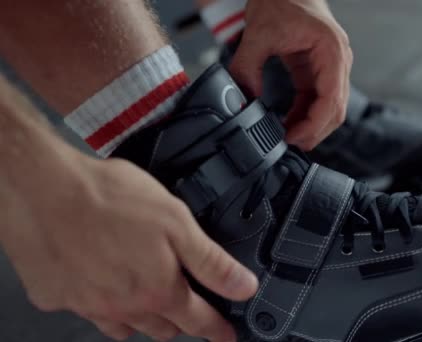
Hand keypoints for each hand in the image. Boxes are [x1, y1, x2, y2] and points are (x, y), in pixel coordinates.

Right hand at [0, 153, 257, 341]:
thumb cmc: (108, 199)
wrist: (43, 188)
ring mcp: (87, 305)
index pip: (198, 321)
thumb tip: (244, 287)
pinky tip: (99, 279)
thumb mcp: (176, 222)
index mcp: (157, 288)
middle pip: (161, 328)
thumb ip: (211, 261)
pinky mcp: (56, 296)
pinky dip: (98, 303)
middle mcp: (123, 305)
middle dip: (179, 319)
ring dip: (140, 316)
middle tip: (186, 305)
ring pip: (123, 325)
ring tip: (145, 296)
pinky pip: (85, 310)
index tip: (226, 335)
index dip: (217, 329)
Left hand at [230, 0, 352, 150]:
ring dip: (310, 126)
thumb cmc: (280, 0)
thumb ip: (247, 67)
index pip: (332, 99)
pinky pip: (317, 101)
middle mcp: (338, 61)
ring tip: (286, 138)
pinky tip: (288, 125)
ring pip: (329, 109)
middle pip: (336, 110)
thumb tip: (243, 100)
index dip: (314, 124)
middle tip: (288, 145)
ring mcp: (331, 68)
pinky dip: (305, 116)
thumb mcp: (258, 33)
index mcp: (331, 51)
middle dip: (314, 131)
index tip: (293, 138)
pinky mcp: (319, 72)